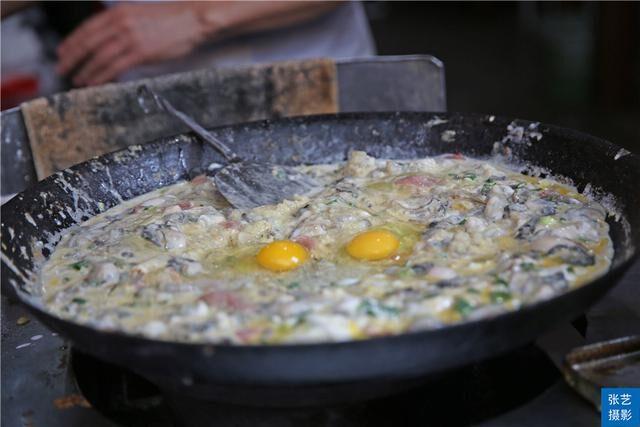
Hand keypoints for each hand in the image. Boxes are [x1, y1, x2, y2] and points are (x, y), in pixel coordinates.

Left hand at [56, 3, 206, 85]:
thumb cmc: (170, 20)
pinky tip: (94, 81)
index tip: (62, 52)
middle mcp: (120, 23)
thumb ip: (122, 26)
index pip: (87, 29)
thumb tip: (108, 41)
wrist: (192, 20)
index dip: (71, 42)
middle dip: (72, 58)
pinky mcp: (142, 52)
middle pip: (88, 43)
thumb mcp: (139, 15)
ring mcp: (130, 38)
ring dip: (86, 70)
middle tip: (62, 69)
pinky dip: (102, 75)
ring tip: (78, 79)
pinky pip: (115, 66)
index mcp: (118, 13)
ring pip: (99, 57)